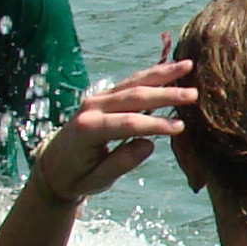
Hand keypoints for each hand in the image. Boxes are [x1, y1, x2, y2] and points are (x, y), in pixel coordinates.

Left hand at [31, 60, 194, 203]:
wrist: (53, 166)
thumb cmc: (77, 177)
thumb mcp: (97, 179)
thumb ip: (121, 163)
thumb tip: (149, 145)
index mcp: (88, 130)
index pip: (128, 123)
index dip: (155, 125)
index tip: (180, 127)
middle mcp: (91, 108)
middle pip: (133, 97)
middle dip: (165, 94)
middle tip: (193, 93)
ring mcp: (96, 98)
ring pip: (133, 82)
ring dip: (162, 74)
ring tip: (187, 66)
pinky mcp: (103, 96)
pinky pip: (130, 82)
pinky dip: (151, 74)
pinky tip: (170, 68)